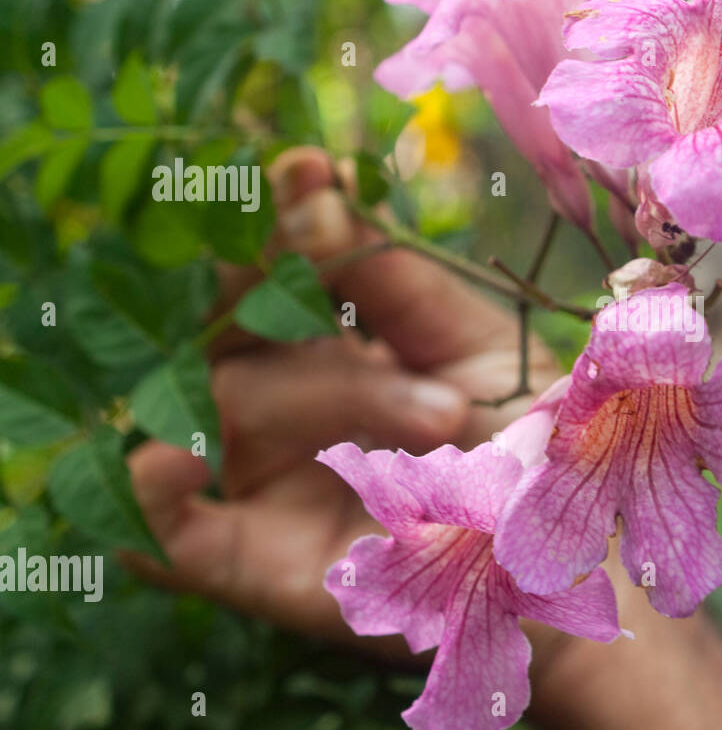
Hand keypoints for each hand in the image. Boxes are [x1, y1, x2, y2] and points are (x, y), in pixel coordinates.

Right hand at [126, 147, 561, 665]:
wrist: (560, 547)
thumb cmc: (519, 436)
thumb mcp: (467, 340)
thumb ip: (389, 272)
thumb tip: (313, 181)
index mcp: (325, 341)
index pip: (270, 269)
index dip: (278, 219)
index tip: (306, 169)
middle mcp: (279, 403)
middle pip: (235, 324)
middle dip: (283, 282)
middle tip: (339, 248)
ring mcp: (260, 478)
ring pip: (233, 403)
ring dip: (332, 392)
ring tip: (444, 414)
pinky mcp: (253, 560)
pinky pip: (172, 536)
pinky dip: (152, 501)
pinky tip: (168, 463)